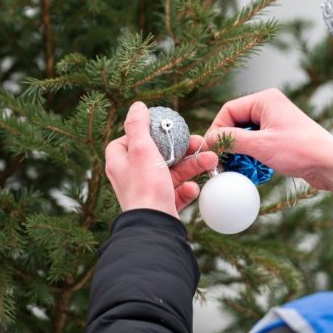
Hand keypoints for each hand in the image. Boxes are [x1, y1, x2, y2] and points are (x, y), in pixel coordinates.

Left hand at [105, 102, 218, 217]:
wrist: (155, 226)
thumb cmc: (145, 188)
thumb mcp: (141, 149)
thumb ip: (138, 126)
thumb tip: (137, 106)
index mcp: (121, 162)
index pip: (128, 140)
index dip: (146, 133)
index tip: (163, 129)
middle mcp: (132, 177)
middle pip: (158, 154)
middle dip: (183, 149)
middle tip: (199, 142)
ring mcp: (148, 192)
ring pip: (173, 172)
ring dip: (193, 166)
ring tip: (211, 161)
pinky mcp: (162, 205)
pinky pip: (178, 192)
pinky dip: (188, 188)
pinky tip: (194, 187)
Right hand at [207, 89, 332, 193]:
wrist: (329, 164)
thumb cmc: (300, 150)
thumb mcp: (260, 145)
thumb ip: (231, 140)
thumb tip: (209, 140)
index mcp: (265, 100)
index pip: (229, 110)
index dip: (217, 130)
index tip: (210, 149)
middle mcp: (269, 106)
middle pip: (236, 121)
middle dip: (228, 142)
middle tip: (221, 160)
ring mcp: (275, 121)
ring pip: (246, 134)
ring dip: (239, 150)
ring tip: (236, 166)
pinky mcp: (280, 136)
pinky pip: (257, 142)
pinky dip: (251, 154)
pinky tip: (250, 167)